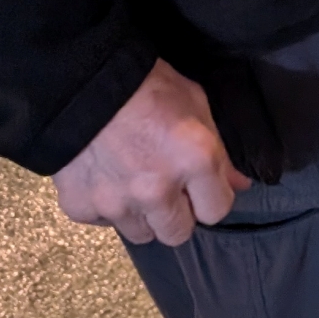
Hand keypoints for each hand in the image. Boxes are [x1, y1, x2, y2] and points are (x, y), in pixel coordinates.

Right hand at [52, 59, 250, 245]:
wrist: (80, 83)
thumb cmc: (147, 86)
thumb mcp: (195, 105)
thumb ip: (219, 152)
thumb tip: (238, 184)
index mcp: (195, 161)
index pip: (217, 211)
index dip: (211, 198)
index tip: (202, 188)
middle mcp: (157, 191)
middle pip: (178, 234)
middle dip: (178, 215)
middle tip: (168, 189)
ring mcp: (116, 204)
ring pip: (140, 234)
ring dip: (143, 215)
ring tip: (135, 182)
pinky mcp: (81, 209)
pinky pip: (103, 222)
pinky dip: (106, 206)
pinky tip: (105, 177)